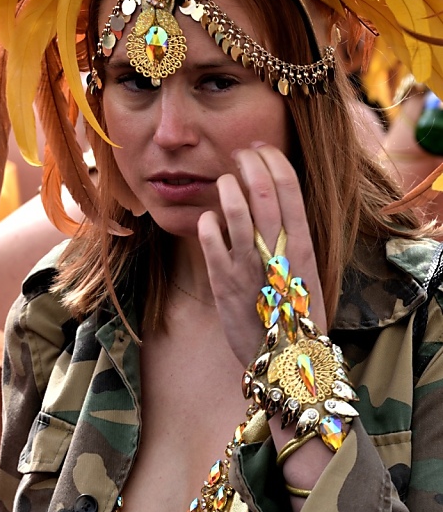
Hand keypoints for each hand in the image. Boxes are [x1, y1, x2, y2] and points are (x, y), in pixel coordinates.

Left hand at [197, 144, 325, 368]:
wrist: (287, 362)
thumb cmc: (294, 310)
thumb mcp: (303, 268)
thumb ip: (290, 234)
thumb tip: (269, 196)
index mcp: (302, 245)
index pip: (290, 187)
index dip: (274, 160)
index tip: (262, 149)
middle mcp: (278, 251)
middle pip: (263, 190)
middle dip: (249, 163)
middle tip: (240, 155)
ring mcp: (249, 265)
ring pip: (236, 210)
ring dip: (227, 188)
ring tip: (224, 182)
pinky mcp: (223, 282)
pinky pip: (211, 239)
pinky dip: (208, 222)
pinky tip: (208, 220)